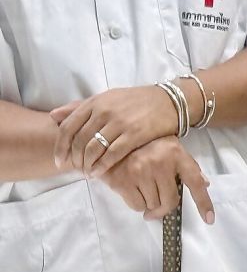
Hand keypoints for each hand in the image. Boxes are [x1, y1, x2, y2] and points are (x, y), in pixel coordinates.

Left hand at [50, 85, 181, 176]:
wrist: (168, 101)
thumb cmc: (136, 101)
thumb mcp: (106, 98)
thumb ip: (79, 107)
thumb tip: (53, 117)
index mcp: (95, 102)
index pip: (68, 127)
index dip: (61, 147)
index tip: (60, 160)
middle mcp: (104, 111)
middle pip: (79, 140)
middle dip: (75, 159)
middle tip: (76, 170)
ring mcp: (120, 123)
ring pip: (94, 148)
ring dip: (87, 164)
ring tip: (87, 173)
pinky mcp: (135, 134)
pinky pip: (113, 153)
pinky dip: (102, 165)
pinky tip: (99, 173)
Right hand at [99, 136, 213, 223]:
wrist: (110, 138)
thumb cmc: (145, 144)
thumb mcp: (170, 147)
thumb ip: (187, 166)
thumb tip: (205, 184)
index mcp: (176, 154)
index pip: (195, 182)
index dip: (203, 203)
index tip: (209, 219)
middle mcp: (160, 163)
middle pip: (170, 201)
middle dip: (164, 207)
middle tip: (158, 206)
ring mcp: (141, 171)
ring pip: (152, 205)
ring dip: (149, 204)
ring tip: (142, 189)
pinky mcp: (122, 180)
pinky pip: (137, 206)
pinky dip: (137, 204)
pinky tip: (132, 190)